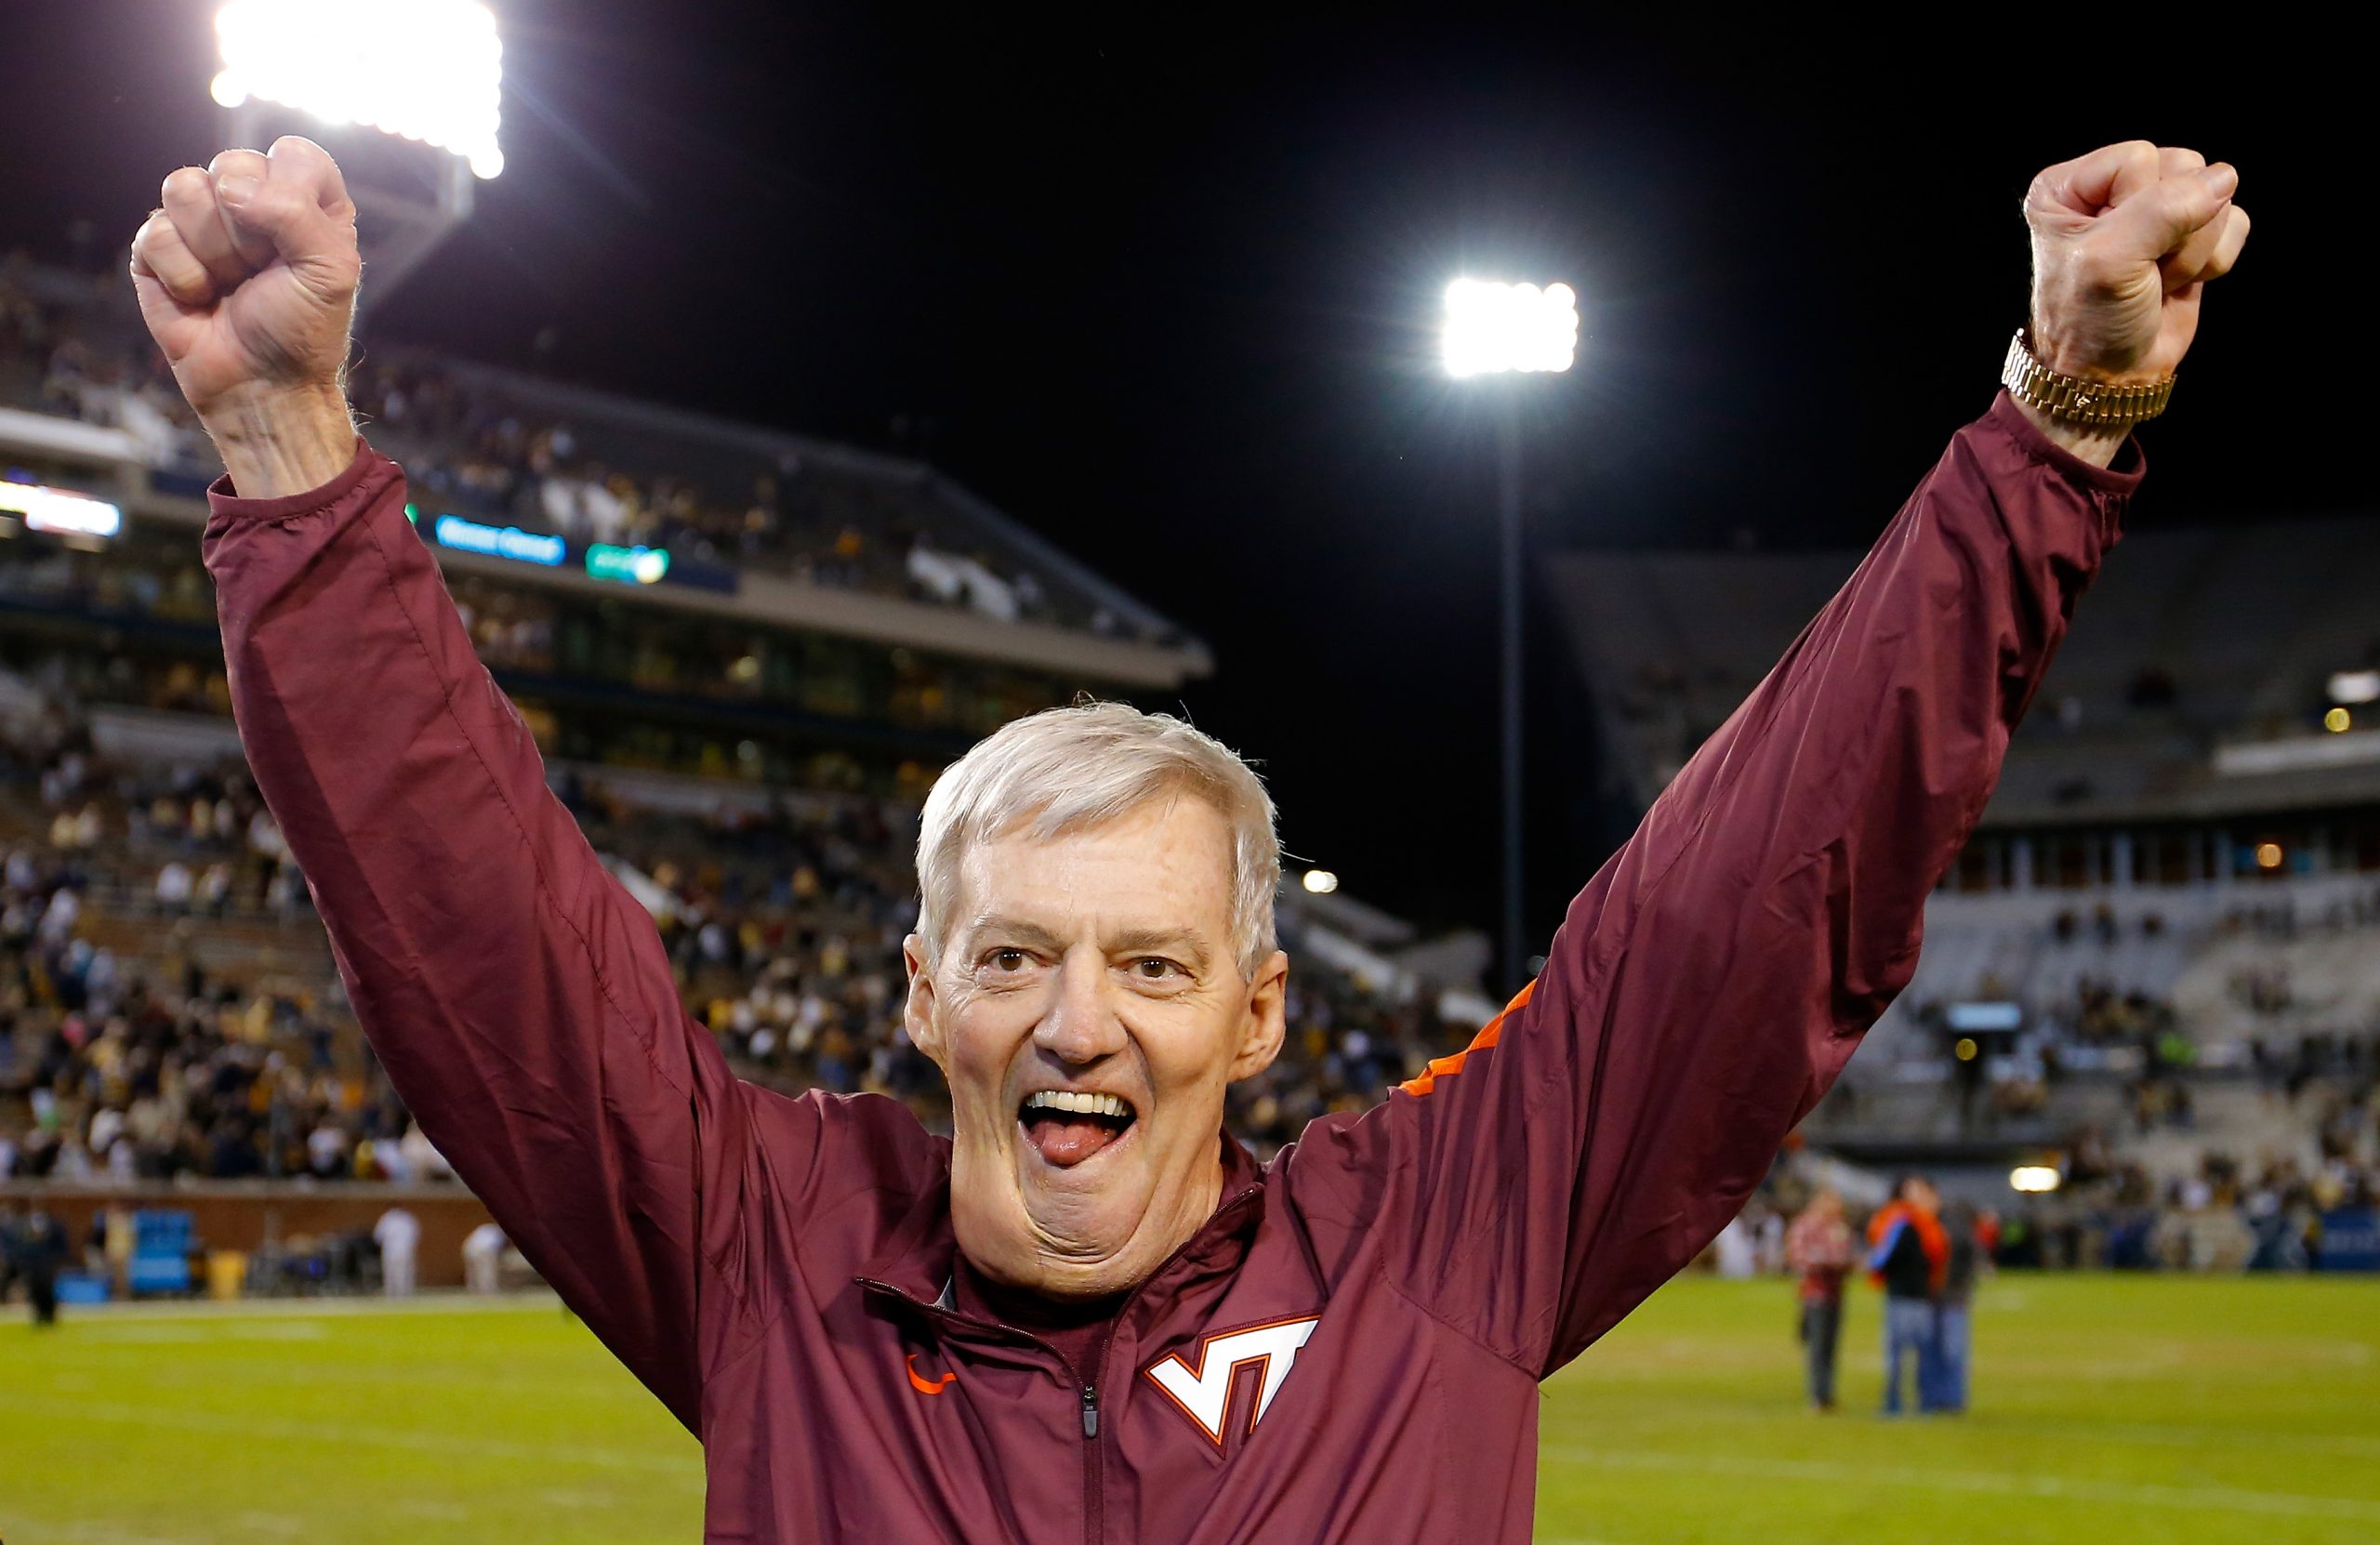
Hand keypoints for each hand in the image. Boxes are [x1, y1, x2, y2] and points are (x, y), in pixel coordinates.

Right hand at [130, 136, 360, 493]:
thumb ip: (297, 212)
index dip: (291, 195)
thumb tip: (230, 186)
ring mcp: (202, 221)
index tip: (300, 245)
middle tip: (262, 270)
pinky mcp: (157, 248)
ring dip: (214, 251)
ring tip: (231, 284)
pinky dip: (183, 275)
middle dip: (249, 230)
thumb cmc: (303, 330)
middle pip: (231, 164)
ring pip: (183, 187)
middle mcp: (253, 201)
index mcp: (306, 199)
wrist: (261, 385)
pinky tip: (200, 298)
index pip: (293, 153)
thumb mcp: (331, 271)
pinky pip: (154, 231)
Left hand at [2023, 141, 2248, 386]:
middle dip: (2173, 231)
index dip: (2140, 207)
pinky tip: (2178, 282)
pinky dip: (2214, 260)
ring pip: (2216, 195)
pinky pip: (2235, 223)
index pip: (2140, 157)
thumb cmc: (2091, 321)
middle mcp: (2110, 189)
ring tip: (2154, 279)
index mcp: (2069, 186)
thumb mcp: (2112, 261)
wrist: (2110, 376)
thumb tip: (2223, 179)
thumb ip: (2164, 210)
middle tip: (2140, 271)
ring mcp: (2155, 210)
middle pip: (2185, 168)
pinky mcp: (2191, 234)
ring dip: (2192, 250)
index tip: (2116, 252)